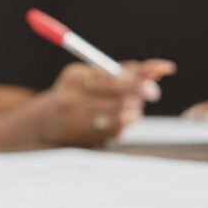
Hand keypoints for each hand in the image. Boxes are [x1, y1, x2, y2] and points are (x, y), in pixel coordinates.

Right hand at [34, 59, 175, 146]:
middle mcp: (71, 99)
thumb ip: (123, 71)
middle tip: (153, 92)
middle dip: (140, 93)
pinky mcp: (83, 138)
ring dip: (135, 110)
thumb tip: (158, 69)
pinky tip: (120, 120)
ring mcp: (76, 121)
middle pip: (118, 97)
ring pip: (121, 116)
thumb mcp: (91, 74)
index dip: (138, 78)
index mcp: (74, 77)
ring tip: (133, 107)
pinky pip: (116, 131)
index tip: (159, 73)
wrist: (48, 121)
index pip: (111, 77)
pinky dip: (125, 124)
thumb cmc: (78, 92)